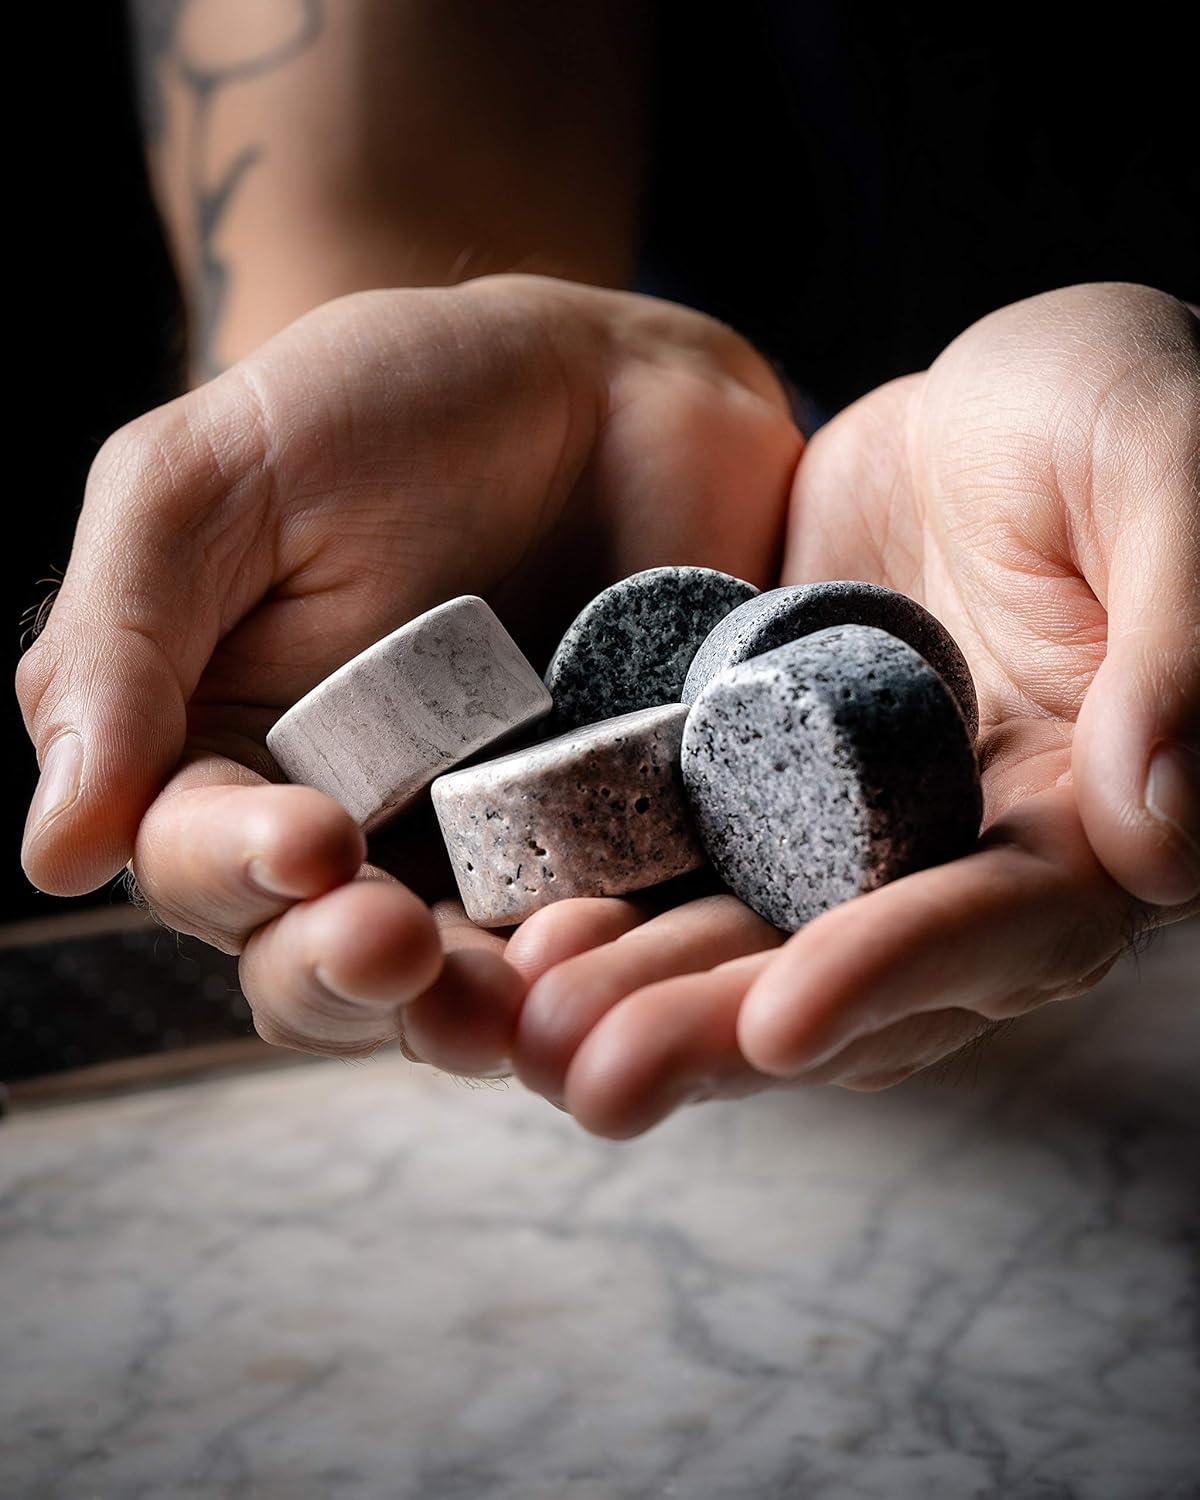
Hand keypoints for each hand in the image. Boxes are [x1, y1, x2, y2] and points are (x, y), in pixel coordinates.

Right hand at [17, 275, 799, 1054]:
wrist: (598, 380)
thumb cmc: (384, 404)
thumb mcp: (205, 483)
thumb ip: (115, 650)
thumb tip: (55, 853)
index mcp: (222, 752)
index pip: (194, 861)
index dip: (231, 874)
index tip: (304, 842)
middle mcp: (341, 826)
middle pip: (306, 963)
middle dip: (336, 971)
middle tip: (390, 944)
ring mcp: (476, 849)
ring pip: (443, 989)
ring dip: (454, 1015)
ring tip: (498, 1004)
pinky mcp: (602, 848)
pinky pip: (585, 946)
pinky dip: (584, 975)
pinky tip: (600, 960)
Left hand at [506, 282, 1198, 1135]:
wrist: (994, 390)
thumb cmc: (1115, 401)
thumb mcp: (1166, 464)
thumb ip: (1185, 641)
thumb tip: (1161, 840)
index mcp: (1085, 810)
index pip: (1008, 926)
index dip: (900, 973)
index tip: (784, 1022)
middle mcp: (963, 848)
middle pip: (846, 969)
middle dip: (721, 1026)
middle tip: (593, 1076)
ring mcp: (847, 822)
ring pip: (744, 935)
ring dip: (639, 992)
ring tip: (523, 1032)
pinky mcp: (753, 780)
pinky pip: (675, 854)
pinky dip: (604, 894)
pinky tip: (510, 930)